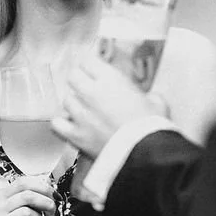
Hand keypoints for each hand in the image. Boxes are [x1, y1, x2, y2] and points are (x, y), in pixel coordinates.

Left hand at [51, 56, 167, 158]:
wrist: (145, 154)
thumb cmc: (152, 126)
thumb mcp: (158, 103)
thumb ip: (148, 96)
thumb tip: (148, 99)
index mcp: (111, 80)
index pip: (89, 61)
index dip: (92, 66)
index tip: (95, 70)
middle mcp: (91, 93)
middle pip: (73, 76)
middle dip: (80, 80)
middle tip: (88, 88)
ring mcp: (81, 114)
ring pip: (66, 99)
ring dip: (74, 102)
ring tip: (82, 109)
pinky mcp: (75, 134)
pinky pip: (58, 123)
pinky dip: (62, 123)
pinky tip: (70, 124)